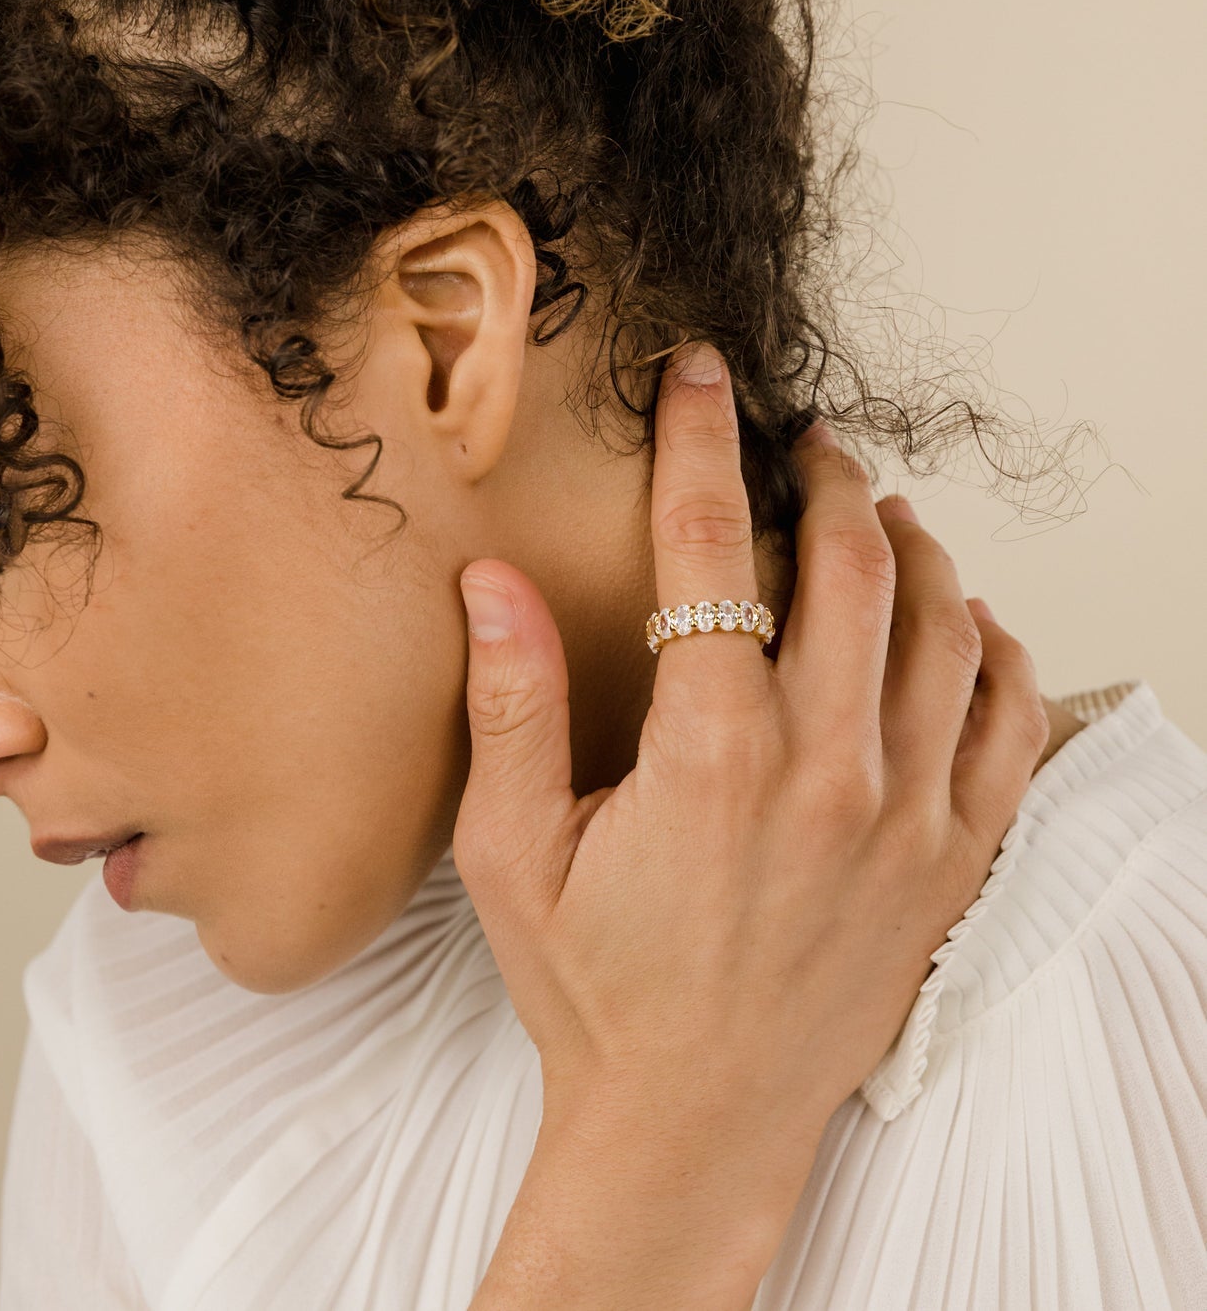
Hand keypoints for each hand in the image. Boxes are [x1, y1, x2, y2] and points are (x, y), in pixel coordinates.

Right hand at [454, 340, 1049, 1181]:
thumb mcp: (512, 853)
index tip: (702, 377)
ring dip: (915, 549)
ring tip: (881, 511)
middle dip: (828, 478)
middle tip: (806, 441)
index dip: (700, 442)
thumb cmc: (595, 990)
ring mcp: (906, 819)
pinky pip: (1011, 729)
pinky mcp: (951, 866)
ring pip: (944, 630)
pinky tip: (969, 620)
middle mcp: (827, 770)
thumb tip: (490, 581)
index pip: (712, 549)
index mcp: (711, 752)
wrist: (692, 1125)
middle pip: (853, 567)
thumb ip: (509, 706)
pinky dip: (999, 654)